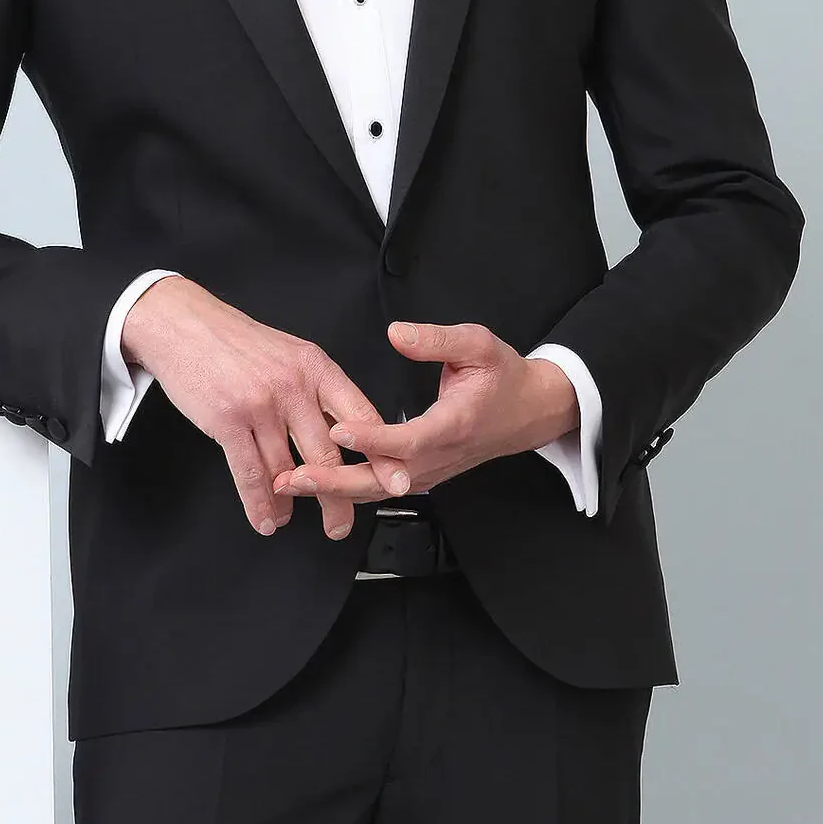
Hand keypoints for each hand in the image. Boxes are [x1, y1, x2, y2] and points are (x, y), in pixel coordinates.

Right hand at [119, 276, 413, 540]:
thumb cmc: (236, 342)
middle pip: (328, 454)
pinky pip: (250, 474)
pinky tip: (265, 518)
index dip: (381, 454)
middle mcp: (293, 386)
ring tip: (291, 520)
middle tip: (342, 522)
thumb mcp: (290, 354)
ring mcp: (260, 404)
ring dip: (292, 505)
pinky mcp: (228, 421)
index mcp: (316, 367)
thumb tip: (345, 431)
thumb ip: (318, 390)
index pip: (361, 416)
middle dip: (339, 497)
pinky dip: (259, 504)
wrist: (185, 325)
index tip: (396, 479)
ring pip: (288, 471)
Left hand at [273, 320, 580, 503]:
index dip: (372, 439)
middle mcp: (439, 456)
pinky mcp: (422, 474)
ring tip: (292, 483)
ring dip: (335, 489)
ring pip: (379, 489)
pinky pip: (383, 487)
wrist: (531, 410)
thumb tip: (397, 334)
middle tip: (294, 477)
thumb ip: (437, 339)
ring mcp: (430, 471)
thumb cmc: (504, 376)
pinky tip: (318, 482)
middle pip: (383, 479)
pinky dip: (349, 488)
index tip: (338, 431)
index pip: (408, 440)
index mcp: (454, 425)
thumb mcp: (478, 344)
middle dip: (336, 481)